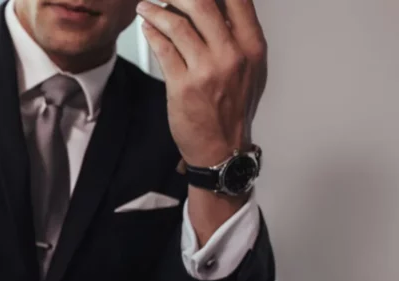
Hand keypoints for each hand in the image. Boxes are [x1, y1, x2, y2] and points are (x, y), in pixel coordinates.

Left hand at [137, 0, 267, 167]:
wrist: (221, 147)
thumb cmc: (233, 108)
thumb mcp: (251, 68)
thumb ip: (238, 35)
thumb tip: (218, 5)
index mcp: (252, 46)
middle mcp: (232, 55)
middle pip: (202, 4)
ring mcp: (207, 70)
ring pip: (177, 25)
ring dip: (156, 11)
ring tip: (146, 6)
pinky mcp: (183, 85)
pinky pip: (163, 48)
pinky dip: (152, 32)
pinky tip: (147, 27)